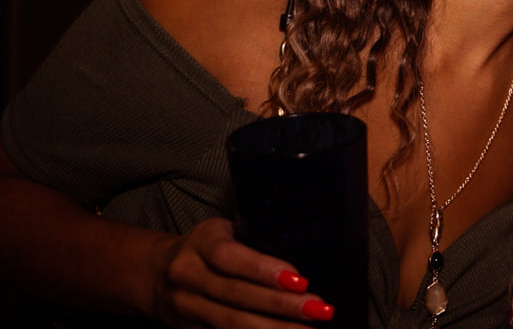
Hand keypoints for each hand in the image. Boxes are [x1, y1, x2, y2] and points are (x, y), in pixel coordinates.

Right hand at [149, 218, 333, 327]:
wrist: (155, 274)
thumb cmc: (204, 247)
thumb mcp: (222, 231)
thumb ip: (252, 239)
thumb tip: (305, 246)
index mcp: (200, 244)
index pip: (230, 257)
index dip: (264, 270)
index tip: (299, 279)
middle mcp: (188, 276)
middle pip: (237, 295)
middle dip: (281, 305)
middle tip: (318, 309)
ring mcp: (186, 307)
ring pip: (231, 323)